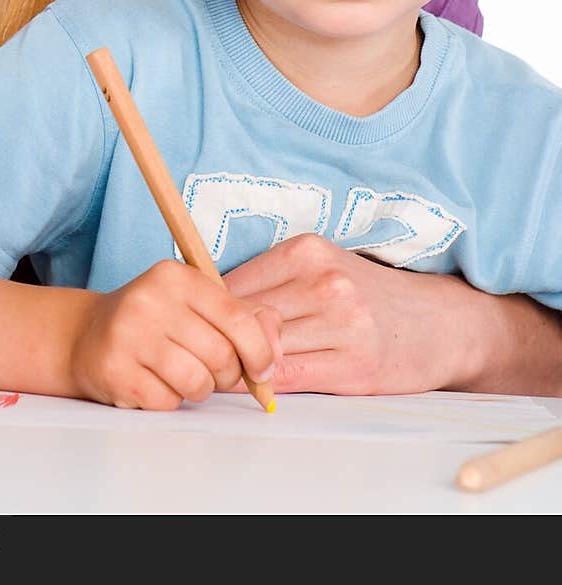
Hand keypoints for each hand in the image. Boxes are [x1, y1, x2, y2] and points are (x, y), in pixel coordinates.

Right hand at [70, 259, 281, 409]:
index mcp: (176, 277)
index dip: (259, 350)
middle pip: (221, 355)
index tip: (263, 368)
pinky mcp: (115, 371)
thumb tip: (275, 350)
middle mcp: (150, 300)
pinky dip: (169, 400)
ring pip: (197, 383)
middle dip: (227, 374)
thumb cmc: (155, 321)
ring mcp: (128, 336)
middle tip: (213, 370)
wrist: (87, 335)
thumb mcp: (197, 303)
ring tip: (182, 374)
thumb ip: (245, 318)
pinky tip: (154, 381)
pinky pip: (167, 403)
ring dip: (199, 389)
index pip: (236, 317)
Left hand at [224, 234, 483, 394]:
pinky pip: (289, 379)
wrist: (441, 323)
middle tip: (204, 357)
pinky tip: (258, 386)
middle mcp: (324, 283)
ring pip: (262, 349)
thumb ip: (273, 281)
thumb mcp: (323, 267)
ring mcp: (342, 325)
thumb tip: (207, 302)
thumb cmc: (370, 295)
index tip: (198, 328)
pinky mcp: (355, 366)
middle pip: (242, 317)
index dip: (207, 312)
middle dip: (219, 341)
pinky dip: (264, 385)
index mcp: (307, 252)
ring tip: (229, 372)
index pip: (231, 283)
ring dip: (238, 366)